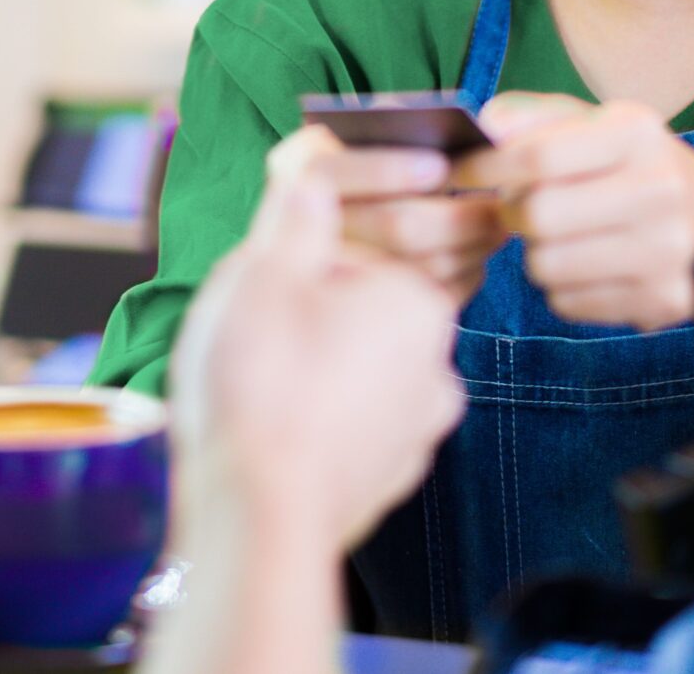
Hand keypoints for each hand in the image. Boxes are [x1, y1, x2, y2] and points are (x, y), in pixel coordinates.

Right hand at [172, 129, 466, 553]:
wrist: (258, 518)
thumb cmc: (262, 386)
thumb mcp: (264, 274)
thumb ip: (296, 216)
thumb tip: (312, 176)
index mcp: (417, 300)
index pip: (360, 251)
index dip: (301, 261)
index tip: (266, 275)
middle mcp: (439, 364)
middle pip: (364, 312)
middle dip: (315, 313)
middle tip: (254, 332)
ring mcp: (420, 429)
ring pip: (363, 372)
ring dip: (322, 368)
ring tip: (260, 384)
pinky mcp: (391, 478)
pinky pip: (358, 428)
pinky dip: (325, 421)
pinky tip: (279, 428)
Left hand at [455, 92, 693, 331]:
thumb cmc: (648, 170)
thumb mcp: (608, 125)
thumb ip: (541, 116)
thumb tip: (485, 122)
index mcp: (638, 134)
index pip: (537, 155)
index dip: (485, 166)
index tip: (461, 171)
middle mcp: (658, 189)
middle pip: (535, 216)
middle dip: (510, 214)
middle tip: (516, 209)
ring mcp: (664, 250)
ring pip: (545, 265)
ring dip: (536, 253)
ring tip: (561, 236)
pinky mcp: (661, 300)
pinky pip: (568, 301)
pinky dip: (564, 286)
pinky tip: (590, 265)